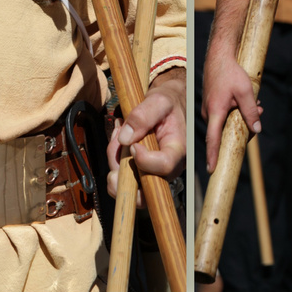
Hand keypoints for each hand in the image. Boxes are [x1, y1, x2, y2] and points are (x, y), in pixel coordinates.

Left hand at [106, 70, 185, 193]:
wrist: (166, 106)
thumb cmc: (167, 103)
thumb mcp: (158, 100)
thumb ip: (143, 115)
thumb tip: (125, 139)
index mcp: (177, 151)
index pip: (164, 166)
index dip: (144, 160)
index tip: (132, 145)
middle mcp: (167, 168)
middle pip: (145, 191)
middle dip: (123, 180)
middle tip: (114, 160)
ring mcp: (153, 172)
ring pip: (128, 183)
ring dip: (115, 159)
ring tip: (120, 131)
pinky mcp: (140, 170)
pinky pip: (122, 174)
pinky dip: (114, 157)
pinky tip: (118, 140)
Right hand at [203, 47, 261, 172]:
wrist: (219, 56)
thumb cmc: (230, 72)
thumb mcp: (245, 91)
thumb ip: (251, 111)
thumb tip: (257, 129)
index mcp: (215, 111)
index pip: (213, 138)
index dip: (213, 154)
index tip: (212, 169)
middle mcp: (209, 112)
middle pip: (224, 132)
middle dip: (242, 129)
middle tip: (257, 116)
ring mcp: (209, 108)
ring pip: (226, 123)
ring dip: (241, 118)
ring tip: (256, 105)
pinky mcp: (211, 104)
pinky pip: (224, 115)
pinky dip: (236, 112)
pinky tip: (247, 102)